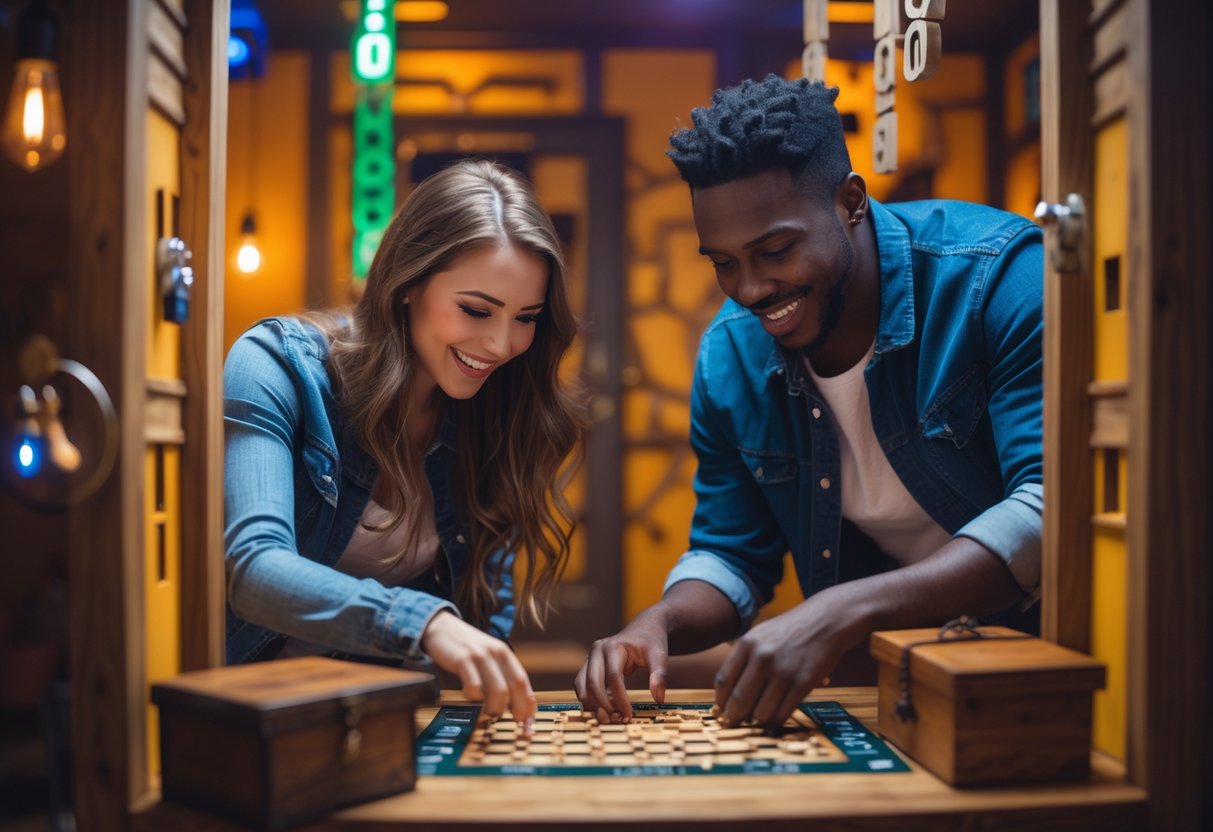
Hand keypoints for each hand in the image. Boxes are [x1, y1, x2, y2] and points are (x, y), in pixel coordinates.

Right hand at [421, 610, 536, 723]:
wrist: (442, 628)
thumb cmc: (466, 648)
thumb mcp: (488, 657)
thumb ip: (500, 675)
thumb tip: (513, 704)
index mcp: (505, 654)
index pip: (522, 681)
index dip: (528, 702)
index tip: (528, 719)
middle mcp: (495, 653)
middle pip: (513, 686)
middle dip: (516, 709)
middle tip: (512, 720)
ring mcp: (480, 656)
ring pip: (497, 690)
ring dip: (494, 707)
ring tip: (489, 711)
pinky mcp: (463, 660)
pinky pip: (474, 686)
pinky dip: (473, 696)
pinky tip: (469, 694)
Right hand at [574, 609, 670, 721]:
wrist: (643, 629)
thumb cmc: (651, 641)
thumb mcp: (659, 655)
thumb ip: (659, 674)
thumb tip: (659, 698)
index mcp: (612, 646)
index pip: (613, 677)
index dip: (619, 698)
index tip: (628, 715)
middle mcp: (596, 651)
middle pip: (593, 683)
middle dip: (603, 705)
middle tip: (617, 720)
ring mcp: (590, 658)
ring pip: (582, 686)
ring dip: (592, 705)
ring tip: (609, 719)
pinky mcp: (588, 667)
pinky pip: (582, 687)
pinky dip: (590, 701)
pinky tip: (604, 710)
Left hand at [714, 588, 861, 727]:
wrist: (826, 621)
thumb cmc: (790, 630)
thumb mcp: (760, 635)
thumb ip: (743, 659)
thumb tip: (727, 693)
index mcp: (747, 644)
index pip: (723, 681)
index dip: (720, 701)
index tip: (721, 710)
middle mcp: (762, 657)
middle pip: (738, 700)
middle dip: (735, 717)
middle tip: (736, 723)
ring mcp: (783, 671)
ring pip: (760, 712)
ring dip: (756, 721)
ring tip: (757, 720)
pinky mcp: (803, 683)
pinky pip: (782, 713)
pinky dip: (775, 721)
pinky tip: (774, 718)